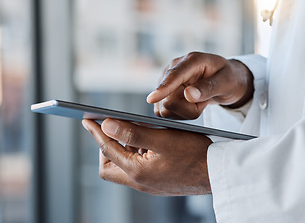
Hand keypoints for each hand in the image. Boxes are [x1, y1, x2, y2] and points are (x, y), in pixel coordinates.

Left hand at [82, 118, 211, 195]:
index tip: (86, 119)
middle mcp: (139, 182)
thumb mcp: (163, 138)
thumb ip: (132, 132)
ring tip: (133, 130)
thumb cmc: (195, 154)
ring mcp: (148, 184)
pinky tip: (147, 140)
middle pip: (109, 167)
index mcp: (137, 172)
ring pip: (123, 167)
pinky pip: (137, 167)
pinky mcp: (156, 182)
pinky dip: (136, 153)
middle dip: (105, 147)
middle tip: (111, 129)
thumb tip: (105, 125)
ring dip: (123, 148)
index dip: (95, 132)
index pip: (107, 150)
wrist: (219, 172)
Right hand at [147, 52, 253, 119]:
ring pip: (165, 109)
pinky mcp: (163, 93)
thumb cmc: (228, 77)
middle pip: (168, 100)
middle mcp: (174, 69)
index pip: (173, 76)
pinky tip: (191, 105)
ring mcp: (166, 81)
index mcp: (191, 61)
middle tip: (204, 103)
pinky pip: (165, 112)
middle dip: (187, 109)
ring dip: (184, 112)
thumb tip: (188, 95)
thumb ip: (208, 88)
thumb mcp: (226, 82)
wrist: (225, 80)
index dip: (162, 88)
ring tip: (198, 102)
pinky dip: (180, 114)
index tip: (151, 99)